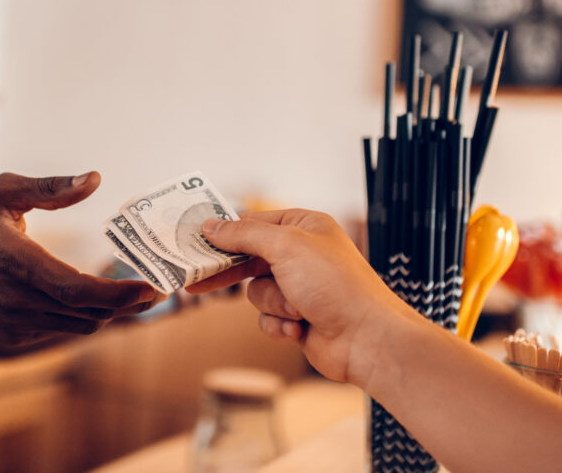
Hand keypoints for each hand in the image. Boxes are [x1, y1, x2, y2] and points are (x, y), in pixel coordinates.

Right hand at [0, 171, 160, 346]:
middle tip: (160, 289)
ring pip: (79, 325)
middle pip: (88, 312)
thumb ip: (51, 186)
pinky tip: (93, 297)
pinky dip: (81, 315)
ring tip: (134, 293)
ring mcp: (14, 321)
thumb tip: (95, 179)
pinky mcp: (12, 335)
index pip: (77, 289)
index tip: (151, 287)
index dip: (118, 294)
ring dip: (108, 311)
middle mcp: (18, 298)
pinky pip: (60, 328)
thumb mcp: (3, 191)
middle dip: (129, 304)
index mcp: (18, 261)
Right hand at [187, 210, 411, 385]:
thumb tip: (211, 226)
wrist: (366, 339)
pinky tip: (299, 329)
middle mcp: (303, 254)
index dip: (224, 233)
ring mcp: (301, 287)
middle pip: (249, 259)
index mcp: (305, 227)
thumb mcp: (285, 246)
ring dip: (273, 303)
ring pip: (256, 292)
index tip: (194, 240)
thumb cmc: (335, 285)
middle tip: (195, 281)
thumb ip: (244, 235)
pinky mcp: (298, 316)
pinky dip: (279, 324)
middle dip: (232, 274)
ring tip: (297, 308)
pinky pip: (267, 317)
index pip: (254, 222)